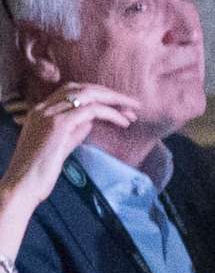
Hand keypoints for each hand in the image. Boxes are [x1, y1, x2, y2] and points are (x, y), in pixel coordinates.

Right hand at [1, 82, 137, 217]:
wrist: (23, 183)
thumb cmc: (41, 170)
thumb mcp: (61, 144)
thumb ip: (74, 130)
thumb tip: (92, 121)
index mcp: (41, 110)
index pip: (71, 90)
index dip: (98, 94)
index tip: (118, 104)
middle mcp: (43, 107)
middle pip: (81, 88)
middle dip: (109, 94)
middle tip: (132, 104)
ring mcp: (49, 114)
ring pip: (88, 95)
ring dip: (114, 101)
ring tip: (133, 112)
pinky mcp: (58, 125)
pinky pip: (91, 110)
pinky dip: (110, 113)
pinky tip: (123, 122)